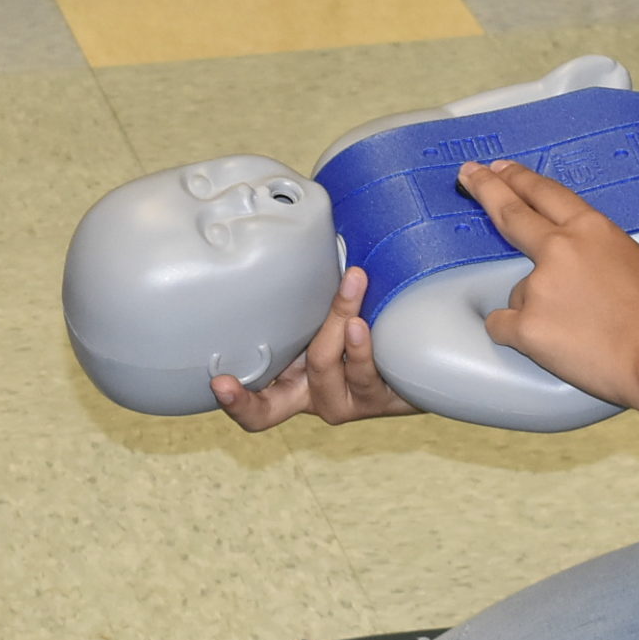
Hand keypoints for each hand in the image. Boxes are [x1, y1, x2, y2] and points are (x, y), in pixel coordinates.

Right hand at [211, 266, 416, 430]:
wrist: (424, 351)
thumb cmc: (369, 326)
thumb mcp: (330, 313)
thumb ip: (308, 295)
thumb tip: (296, 228)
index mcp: (293, 381)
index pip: (256, 404)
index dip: (234, 401)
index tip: (215, 382)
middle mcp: (315, 397)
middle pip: (269, 411)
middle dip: (245, 397)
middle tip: (223, 380)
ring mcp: (347, 401)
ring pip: (323, 368)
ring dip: (328, 326)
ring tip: (344, 294)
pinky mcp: (380, 398)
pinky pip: (364, 373)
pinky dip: (359, 345)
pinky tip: (360, 323)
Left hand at [462, 159, 638, 410]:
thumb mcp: (633, 260)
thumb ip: (594, 251)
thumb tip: (572, 264)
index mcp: (592, 229)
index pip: (545, 193)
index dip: (519, 178)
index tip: (499, 168)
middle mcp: (559, 249)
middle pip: (510, 211)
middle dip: (485, 188)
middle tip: (468, 174)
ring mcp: (539, 286)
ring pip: (519, 292)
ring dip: (538, 310)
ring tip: (580, 332)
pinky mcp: (526, 325)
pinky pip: (503, 326)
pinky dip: (519, 335)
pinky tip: (552, 345)